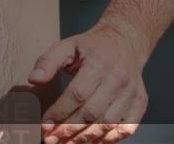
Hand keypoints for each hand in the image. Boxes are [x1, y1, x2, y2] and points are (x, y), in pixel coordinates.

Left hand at [28, 22, 148, 142]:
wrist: (125, 40)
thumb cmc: (92, 46)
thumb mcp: (67, 46)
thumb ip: (48, 61)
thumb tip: (33, 79)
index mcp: (99, 63)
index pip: (77, 94)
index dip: (59, 112)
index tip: (44, 125)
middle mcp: (118, 79)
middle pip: (92, 113)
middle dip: (69, 130)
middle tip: (51, 140)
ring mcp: (131, 92)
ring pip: (108, 123)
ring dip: (86, 138)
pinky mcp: (140, 102)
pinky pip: (127, 127)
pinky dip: (110, 139)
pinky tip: (93, 142)